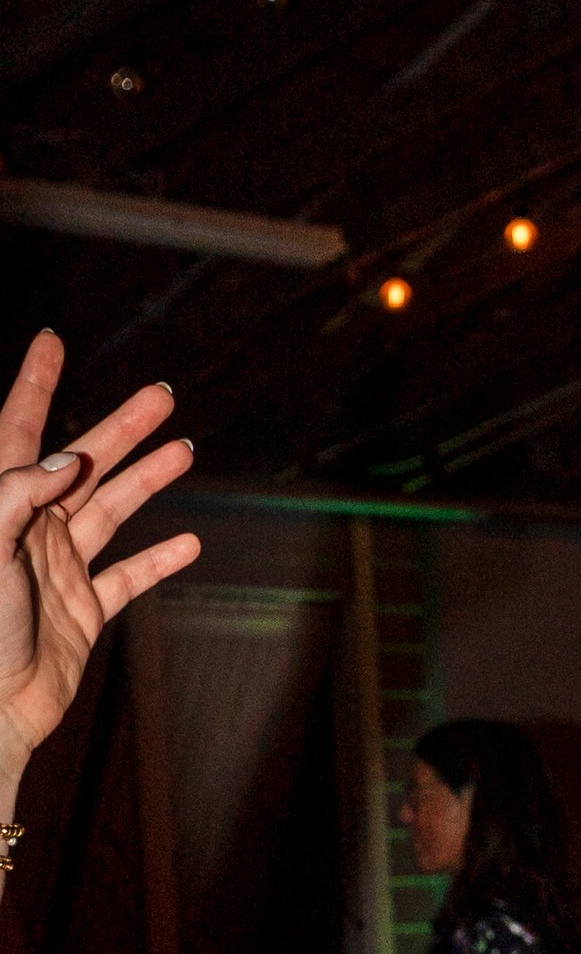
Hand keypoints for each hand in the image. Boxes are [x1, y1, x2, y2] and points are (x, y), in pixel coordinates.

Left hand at [0, 338, 199, 800]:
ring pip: (112, 511)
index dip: (34, 385)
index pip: (18, 431)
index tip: (52, 341)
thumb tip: (70, 459)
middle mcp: (30, 530)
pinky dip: (158, 561)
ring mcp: (58, 569)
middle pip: (82, 465)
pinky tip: (189, 546)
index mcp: (0, 507)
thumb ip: (16, 496)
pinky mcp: (83, 612)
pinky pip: (127, 578)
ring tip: (185, 452)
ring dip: (147, 481)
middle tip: (161, 395)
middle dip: (120, 427)